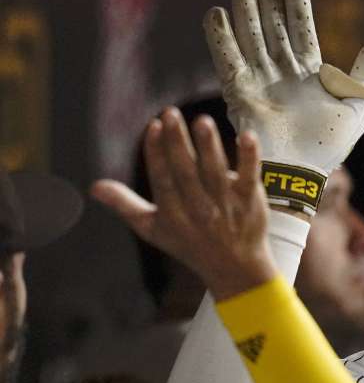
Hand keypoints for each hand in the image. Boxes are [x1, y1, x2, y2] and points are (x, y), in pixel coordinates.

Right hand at [92, 108, 276, 300]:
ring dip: (209, 146)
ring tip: (202, 122)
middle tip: (171, 113)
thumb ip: (125, 205)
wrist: (234, 268)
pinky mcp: (250, 202)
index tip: (153, 126)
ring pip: (215, 172)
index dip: (156, 152)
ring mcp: (226, 205)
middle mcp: (198, 208)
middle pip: (186, 172)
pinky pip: (250, 177)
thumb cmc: (189, 244)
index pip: (162, 178)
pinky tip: (247, 137)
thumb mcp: (153, 229)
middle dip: (177, 142)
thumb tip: (94, 187)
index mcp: (173, 212)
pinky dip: (249, 158)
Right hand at [204, 0, 363, 174]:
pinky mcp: (240, 93)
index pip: (300, 25)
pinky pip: (229, 60)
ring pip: (250, 34)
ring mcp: (259, 80)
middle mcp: (281, 71)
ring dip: (244, 7)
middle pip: (271, 23)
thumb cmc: (330, 145)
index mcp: (309, 72)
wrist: (302, 172)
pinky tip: (216, 15)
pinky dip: (221, 38)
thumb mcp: (358, 107)